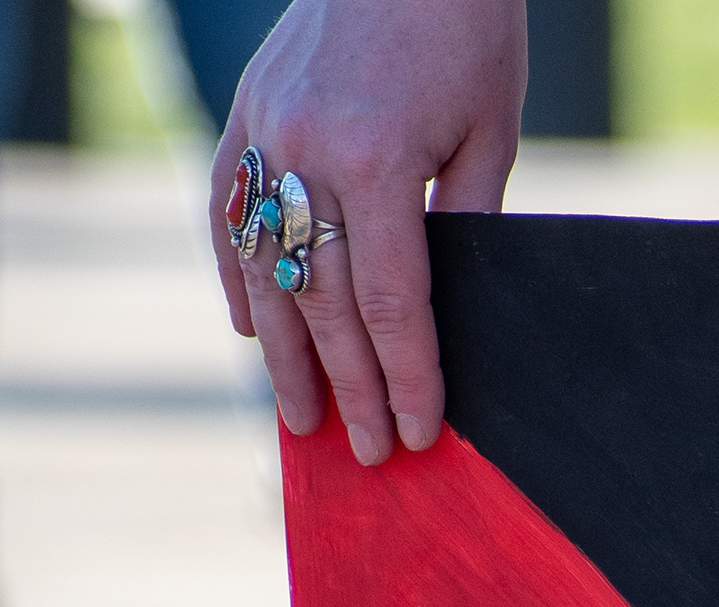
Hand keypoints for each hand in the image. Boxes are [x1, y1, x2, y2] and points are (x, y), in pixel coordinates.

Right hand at [211, 0, 528, 463]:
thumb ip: (465, 221)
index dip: (407, 376)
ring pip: (263, 268)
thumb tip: (442, 311)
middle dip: (351, 386)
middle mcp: (305, 151)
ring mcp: (262, 131)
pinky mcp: (244, 112)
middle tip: (369, 452)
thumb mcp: (492, 130)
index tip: (419, 432)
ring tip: (303, 418)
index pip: (390, 302)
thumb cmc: (467, 30)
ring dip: (285, 353)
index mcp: (378, 161)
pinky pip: (226, 211)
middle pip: (324, 301)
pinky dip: (237, 276)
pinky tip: (252, 332)